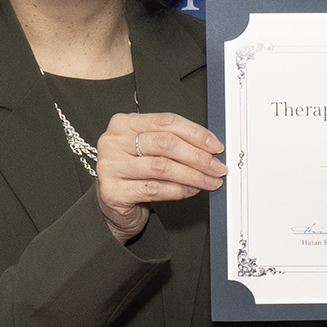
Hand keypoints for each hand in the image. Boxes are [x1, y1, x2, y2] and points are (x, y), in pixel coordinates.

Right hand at [95, 111, 224, 242]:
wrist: (114, 204)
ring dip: (192, 175)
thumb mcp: (150, 152)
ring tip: (208, 181)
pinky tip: (191, 190)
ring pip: (162, 167)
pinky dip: (178, 190)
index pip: (166, 121)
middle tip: (216, 167)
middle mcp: (113, 142)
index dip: (196, 133)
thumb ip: (173, 143)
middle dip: (197, 156)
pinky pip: (154, 189)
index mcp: (124, 124)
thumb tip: (209, 148)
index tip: (215, 146)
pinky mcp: (113, 191)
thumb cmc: (134, 175)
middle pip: (165, 143)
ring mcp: (110, 166)